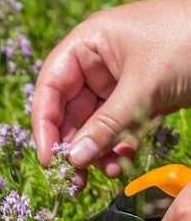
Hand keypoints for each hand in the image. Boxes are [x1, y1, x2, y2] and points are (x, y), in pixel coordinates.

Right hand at [30, 0, 190, 177]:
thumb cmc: (185, 42)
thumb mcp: (145, 85)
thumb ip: (109, 123)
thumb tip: (74, 158)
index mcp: (86, 45)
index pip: (51, 85)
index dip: (45, 122)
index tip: (47, 157)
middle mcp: (97, 63)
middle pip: (71, 107)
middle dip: (73, 143)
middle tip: (72, 178)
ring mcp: (121, 81)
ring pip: (97, 121)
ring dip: (98, 148)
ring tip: (107, 173)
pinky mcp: (144, 97)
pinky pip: (122, 125)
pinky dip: (121, 144)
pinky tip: (123, 160)